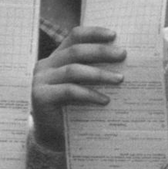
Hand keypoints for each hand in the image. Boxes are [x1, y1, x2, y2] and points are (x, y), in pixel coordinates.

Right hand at [32, 26, 124, 148]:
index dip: (94, 33)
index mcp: (58, 57)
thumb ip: (95, 71)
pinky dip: (89, 94)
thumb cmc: (74, 108)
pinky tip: (105, 100)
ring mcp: (41, 80)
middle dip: (102, 51)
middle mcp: (47, 65)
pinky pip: (69, 90)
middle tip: (123, 55)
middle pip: (76, 51)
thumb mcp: (85, 85)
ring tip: (120, 79)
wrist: (53, 135)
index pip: (74, 36)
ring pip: (73, 70)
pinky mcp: (40, 96)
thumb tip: (127, 63)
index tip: (114, 35)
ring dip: (99, 74)